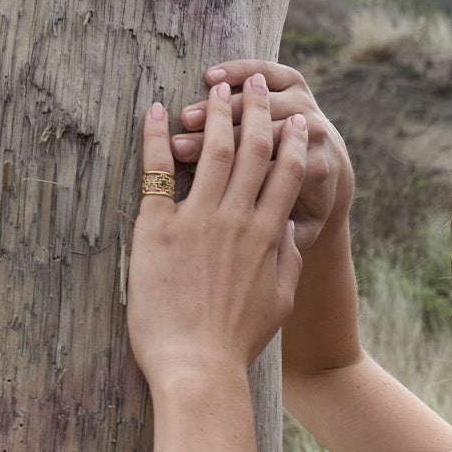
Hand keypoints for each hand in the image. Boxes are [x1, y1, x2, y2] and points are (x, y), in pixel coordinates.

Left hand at [127, 74, 306, 391]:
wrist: (198, 366)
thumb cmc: (236, 343)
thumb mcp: (277, 304)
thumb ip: (286, 263)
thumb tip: (289, 232)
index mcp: (268, 237)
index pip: (286, 175)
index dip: (291, 141)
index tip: (295, 119)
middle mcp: (237, 219)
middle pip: (252, 150)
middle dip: (257, 112)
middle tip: (258, 85)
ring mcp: (198, 221)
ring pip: (210, 151)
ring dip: (215, 114)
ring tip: (216, 87)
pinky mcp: (158, 228)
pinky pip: (157, 170)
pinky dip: (156, 138)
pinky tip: (156, 112)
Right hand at [171, 60, 352, 250]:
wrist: (332, 175)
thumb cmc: (306, 208)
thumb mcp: (302, 231)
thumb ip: (290, 241)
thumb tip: (273, 237)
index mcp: (317, 172)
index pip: (268, 168)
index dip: (230, 169)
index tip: (191, 169)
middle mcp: (317, 137)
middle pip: (264, 135)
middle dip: (220, 139)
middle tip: (180, 141)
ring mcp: (308, 107)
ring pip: (265, 104)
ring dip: (224, 110)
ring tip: (187, 115)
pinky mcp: (299, 85)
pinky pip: (272, 73)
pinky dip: (243, 70)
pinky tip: (212, 76)